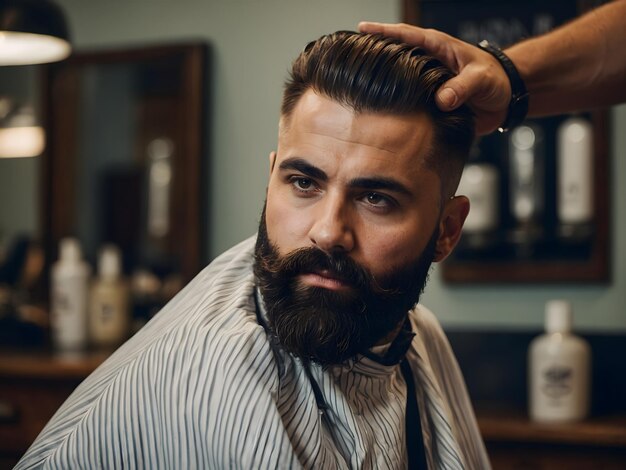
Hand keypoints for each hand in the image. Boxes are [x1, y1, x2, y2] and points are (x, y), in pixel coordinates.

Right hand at [359, 22, 511, 134]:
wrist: (507, 100)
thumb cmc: (496, 79)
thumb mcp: (481, 79)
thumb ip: (462, 87)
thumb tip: (442, 100)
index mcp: (438, 49)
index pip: (406, 36)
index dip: (383, 32)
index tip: (361, 30)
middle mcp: (428, 66)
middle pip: (395, 59)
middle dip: (374, 59)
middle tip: (350, 61)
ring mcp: (427, 85)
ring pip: (399, 85)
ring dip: (382, 87)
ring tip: (357, 90)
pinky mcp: (430, 105)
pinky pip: (410, 106)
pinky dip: (397, 109)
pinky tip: (382, 115)